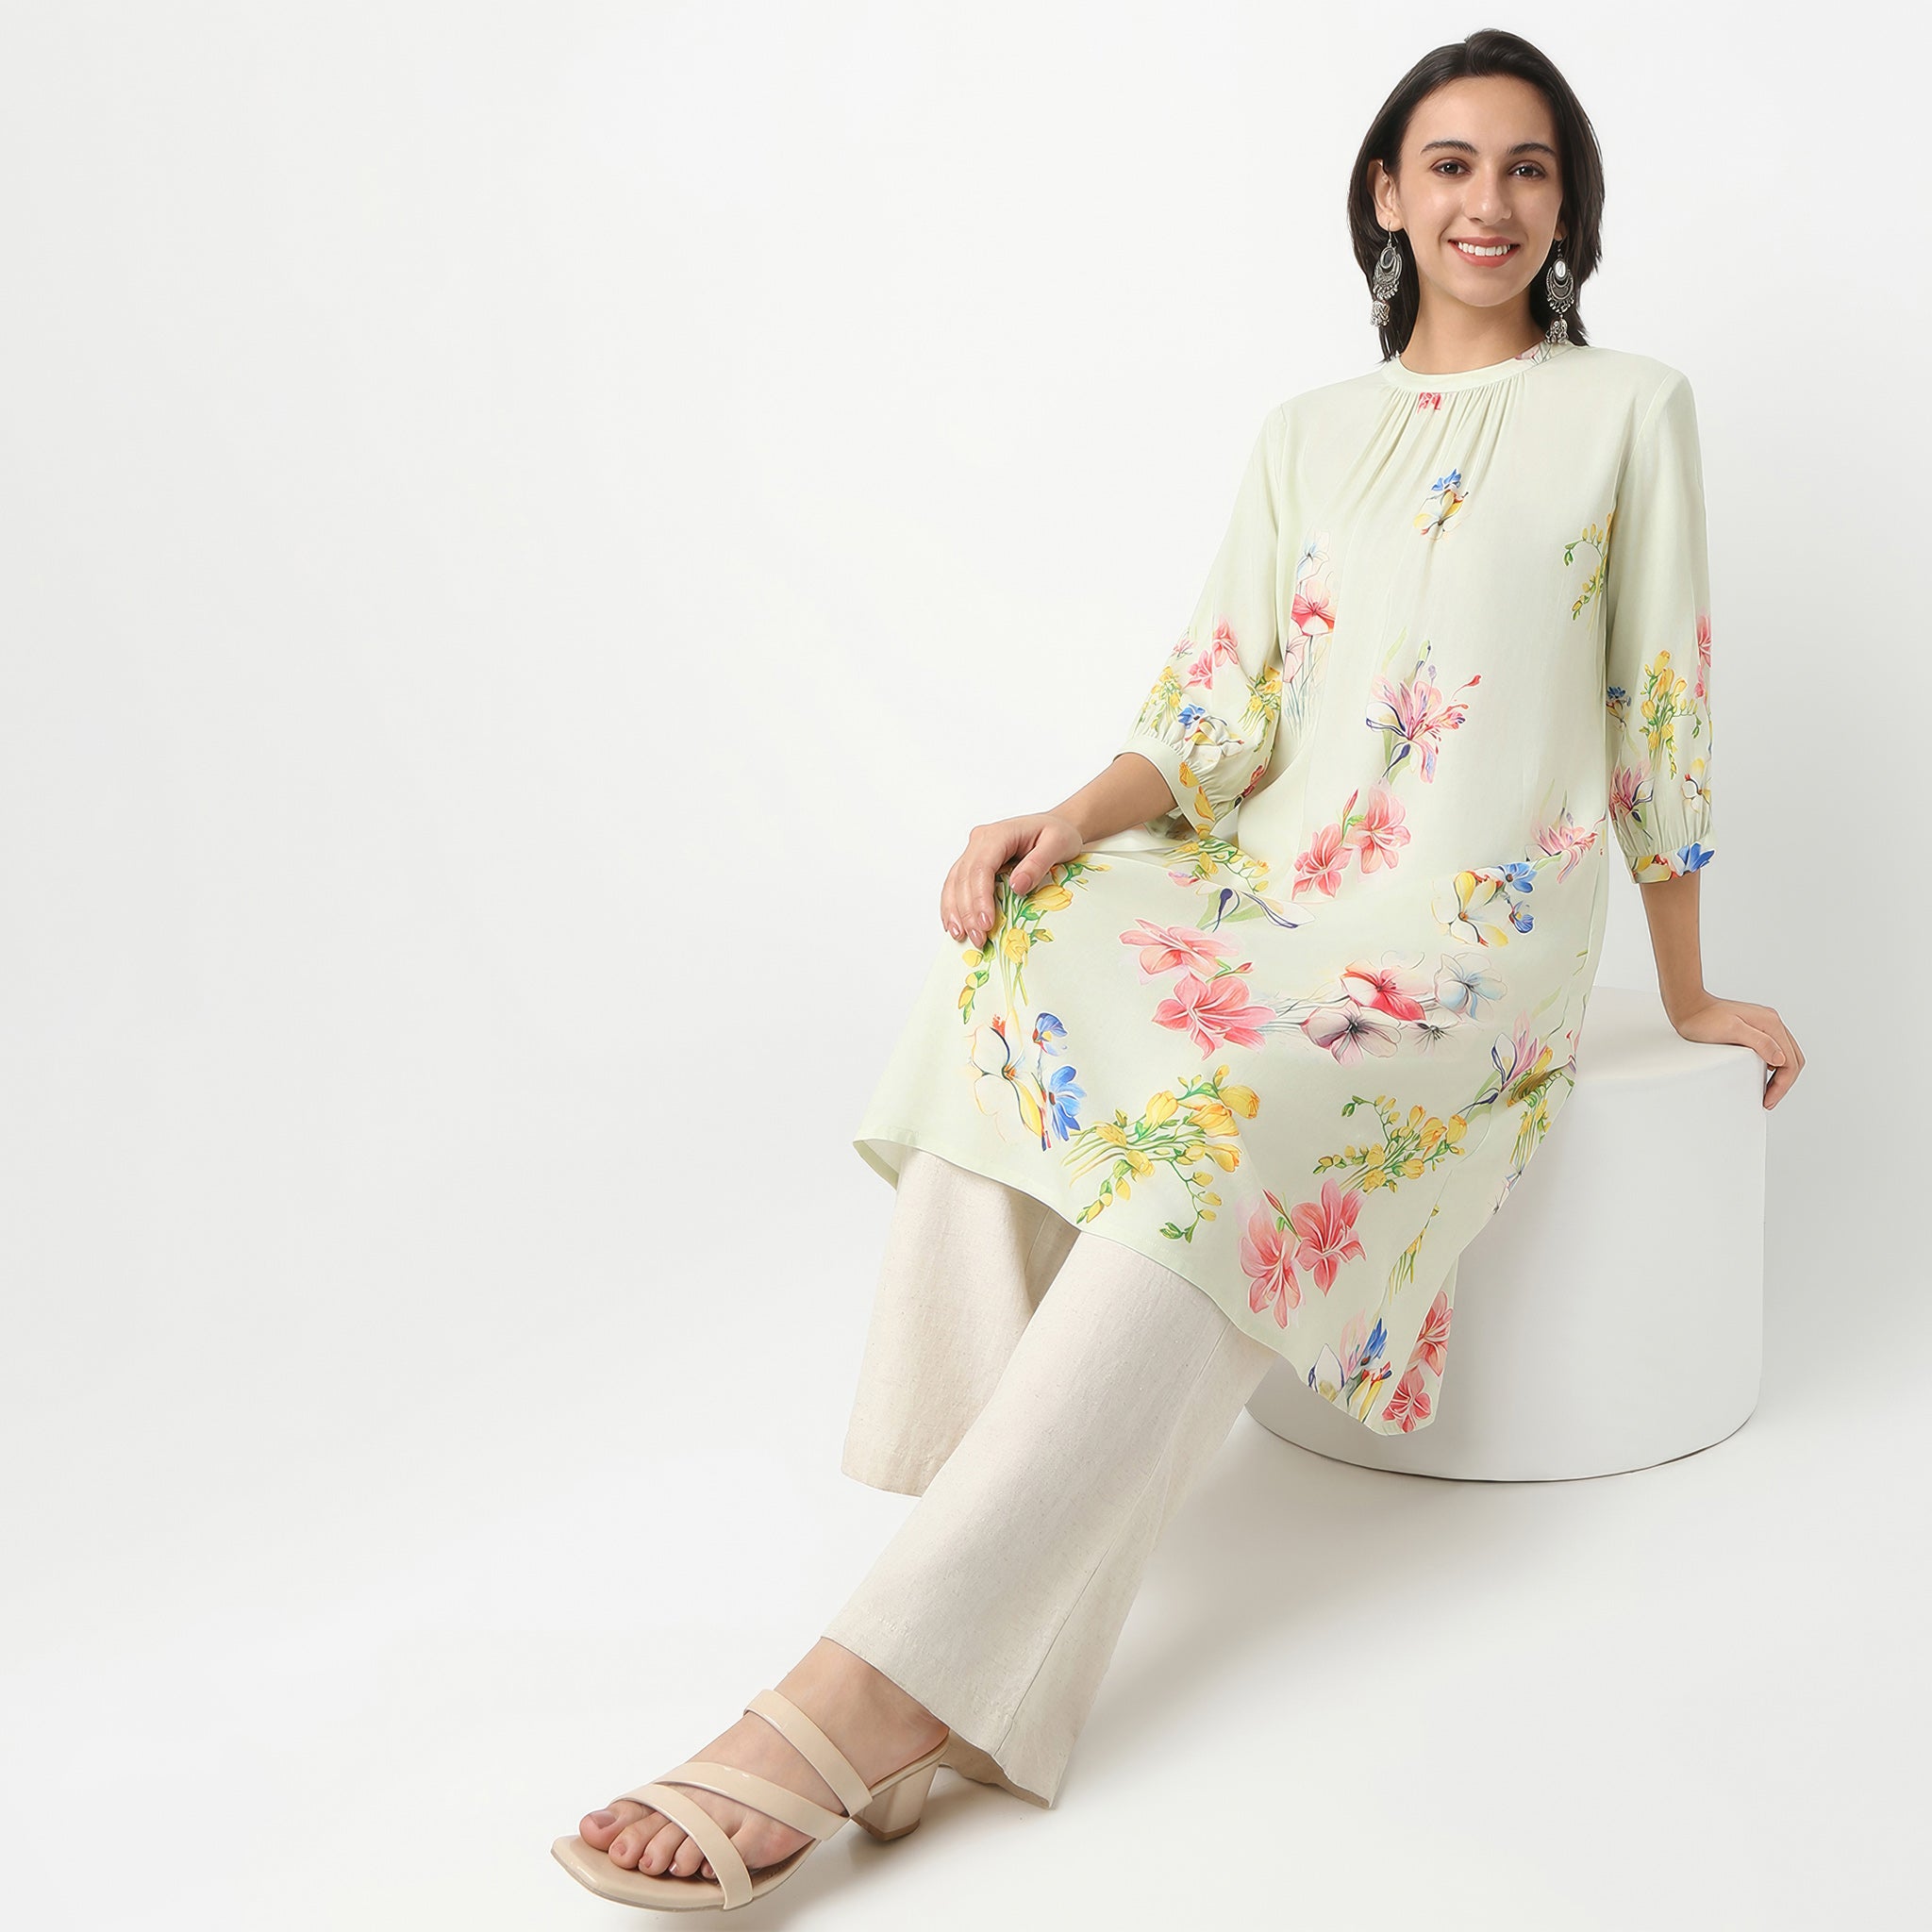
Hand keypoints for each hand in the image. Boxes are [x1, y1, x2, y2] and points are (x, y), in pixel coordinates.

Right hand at [941, 813, 1086, 949]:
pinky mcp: (974, 863)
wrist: (1057, 825)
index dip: (980, 898)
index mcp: (998, 834)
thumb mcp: (1058, 844)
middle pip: (964, 878)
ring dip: (955, 911)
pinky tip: (955, 925)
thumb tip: (1016, 886)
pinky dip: (953, 905)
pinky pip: (956, 884)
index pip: (981, 868)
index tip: (986, 923)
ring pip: (954, 882)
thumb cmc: (1059, 833)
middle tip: (978, 938)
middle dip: (968, 912)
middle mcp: (980, 840)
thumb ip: (1037, 864)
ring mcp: (974, 851)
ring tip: (961, 936)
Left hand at [1666, 994, 1804, 1110]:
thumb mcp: (1731, 1031)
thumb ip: (1759, 1043)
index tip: (1769, 1100)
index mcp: (1771, 1023)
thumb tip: (1780, 1059)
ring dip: (1781, 1075)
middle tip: (1769, 1100)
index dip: (1782, 1085)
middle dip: (1784, 1083)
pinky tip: (1763, 1074)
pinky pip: (1774, 1050)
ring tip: (1767, 1092)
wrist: (1688, 1006)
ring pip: (1785, 1055)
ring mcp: (1764, 1024)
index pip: (1790, 1061)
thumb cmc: (1703, 1019)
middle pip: (1792, 1059)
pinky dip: (1774, 1065)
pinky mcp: (1754, 1028)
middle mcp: (1771, 1022)